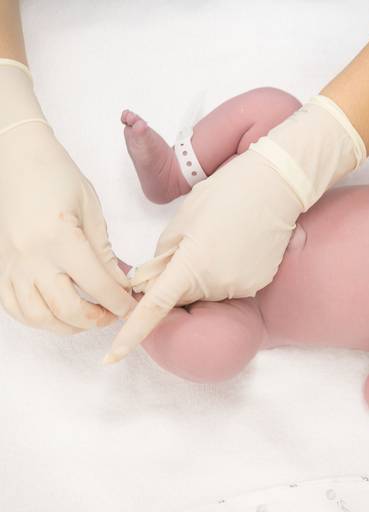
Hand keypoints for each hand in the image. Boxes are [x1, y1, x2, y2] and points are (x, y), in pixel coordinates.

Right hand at [0, 60, 134, 333]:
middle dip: (97, 320)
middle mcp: (32, 257)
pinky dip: (37, 318)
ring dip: (67, 325)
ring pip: (38, 317)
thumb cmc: (59, 179)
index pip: (98, 286)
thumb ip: (105, 254)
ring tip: (88, 316)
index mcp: (60, 239)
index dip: (120, 304)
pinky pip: (13, 307)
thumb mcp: (93, 213)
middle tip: (113, 314)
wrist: (18, 160)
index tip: (133, 307)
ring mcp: (11, 265)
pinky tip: (57, 312)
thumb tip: (122, 287)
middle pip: (67, 310)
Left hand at [104, 149, 302, 362]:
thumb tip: (150, 282)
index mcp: (191, 266)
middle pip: (184, 294)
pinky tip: (239, 244)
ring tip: (222, 237)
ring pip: (208, 290)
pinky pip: (231, 285)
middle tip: (194, 241)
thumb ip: (162, 257)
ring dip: (205, 272)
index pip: (154, 308)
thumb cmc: (225, 194)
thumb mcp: (182, 221)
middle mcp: (217, 284)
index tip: (112, 357)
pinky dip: (228, 270)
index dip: (131, 333)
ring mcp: (241, 286)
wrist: (274, 186)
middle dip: (179, 277)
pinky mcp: (258, 282)